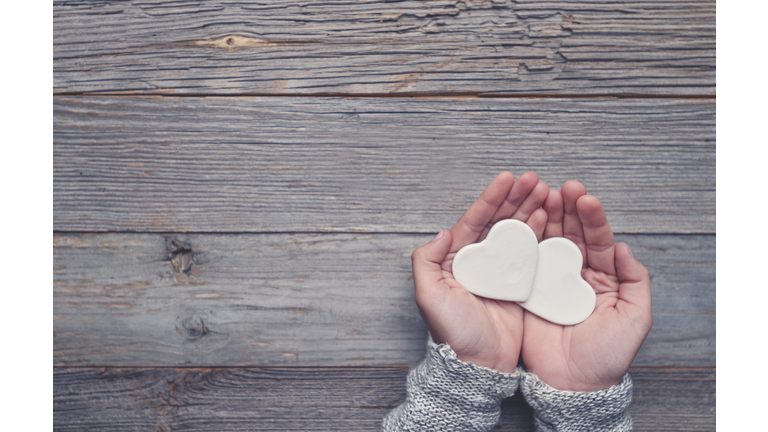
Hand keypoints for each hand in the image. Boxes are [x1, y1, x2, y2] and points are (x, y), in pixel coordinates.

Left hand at [411, 172, 548, 372]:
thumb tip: (441, 232)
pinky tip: (550, 219)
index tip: (507, 177)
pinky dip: (540, 235)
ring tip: (547, 192)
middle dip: (516, 198)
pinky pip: (530, 254)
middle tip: (535, 179)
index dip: (491, 198)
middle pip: (499, 221)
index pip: (475, 221)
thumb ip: (426, 261)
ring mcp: (501, 273)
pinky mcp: (520, 286)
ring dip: (531, 210)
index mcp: (457, 259)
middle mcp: (479, 262)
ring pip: (517, 233)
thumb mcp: (429, 297)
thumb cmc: (451, 333)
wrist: (477, 366)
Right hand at [522, 181, 652, 390]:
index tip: (585, 198)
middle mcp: (576, 273)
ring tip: (542, 194)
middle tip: (561, 188)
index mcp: (604, 276)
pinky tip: (523, 221)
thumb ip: (636, 281)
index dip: (592, 218)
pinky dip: (525, 240)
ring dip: (546, 217)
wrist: (573, 384)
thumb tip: (625, 247)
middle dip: (567, 208)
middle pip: (572, 233)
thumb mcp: (635, 318)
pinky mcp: (529, 290)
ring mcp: (551, 280)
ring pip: (549, 240)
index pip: (599, 239)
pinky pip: (527, 261)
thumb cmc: (608, 355)